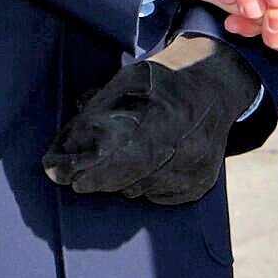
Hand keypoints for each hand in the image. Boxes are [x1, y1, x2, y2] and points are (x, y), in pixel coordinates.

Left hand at [42, 34, 256, 204]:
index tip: (73, 180)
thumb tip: (63, 147)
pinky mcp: (204, 178)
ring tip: (123, 166)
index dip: (96, 174)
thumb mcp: (127, 81)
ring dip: (126, 183)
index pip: (124, 156)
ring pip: (146, 190)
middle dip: (104, 181)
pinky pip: (164, 197)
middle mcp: (186, 140)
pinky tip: (149, 170)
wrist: (213, 83)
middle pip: (132, 178)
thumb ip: (96, 111)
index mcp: (165, 112)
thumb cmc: (161, 82)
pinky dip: (150, 189)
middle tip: (85, 181)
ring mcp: (197, 162)